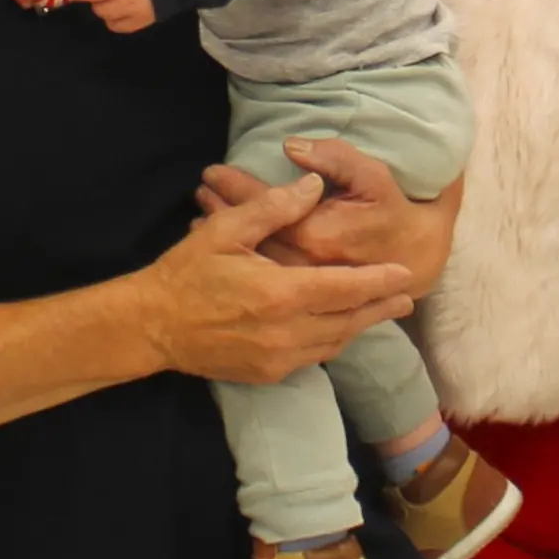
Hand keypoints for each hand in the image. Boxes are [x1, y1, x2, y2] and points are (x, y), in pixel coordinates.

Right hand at [131, 172, 414, 383]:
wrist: (152, 326)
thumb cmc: (187, 272)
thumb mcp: (225, 230)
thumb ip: (274, 207)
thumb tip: (313, 185)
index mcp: (280, 293)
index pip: (345, 288)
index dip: (378, 281)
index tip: (405, 273)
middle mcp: (287, 332)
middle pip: (348, 320)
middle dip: (379, 307)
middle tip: (406, 296)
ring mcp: (278, 357)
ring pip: (334, 342)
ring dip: (359, 326)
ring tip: (381, 311)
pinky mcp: (268, 373)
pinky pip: (313, 357)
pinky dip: (332, 341)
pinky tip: (339, 329)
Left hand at [199, 138, 461, 292]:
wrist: (414, 258)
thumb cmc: (391, 212)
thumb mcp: (371, 176)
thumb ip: (334, 159)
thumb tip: (291, 147)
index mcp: (317, 236)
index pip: (265, 208)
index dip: (236, 188)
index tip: (211, 172)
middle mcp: (304, 266)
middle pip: (251, 236)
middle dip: (222, 211)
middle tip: (200, 190)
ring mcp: (301, 290)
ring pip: (252, 259)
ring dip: (225, 234)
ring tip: (201, 211)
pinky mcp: (302, 299)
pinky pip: (261, 278)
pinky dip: (239, 259)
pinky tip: (222, 244)